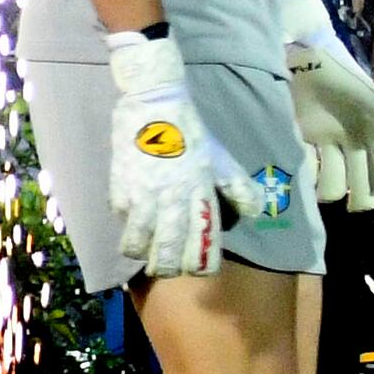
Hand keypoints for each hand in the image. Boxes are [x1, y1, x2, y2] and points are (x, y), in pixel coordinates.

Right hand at [106, 34, 219, 279]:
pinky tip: (130, 223)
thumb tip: (254, 213)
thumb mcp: (222, 157)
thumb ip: (238, 187)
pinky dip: (126, 224)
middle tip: (166, 270)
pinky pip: (122, 215)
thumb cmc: (191, 131)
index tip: (199, 270)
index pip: (203, 240)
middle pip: (168, 247)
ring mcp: (143, 193)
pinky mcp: (120, 185)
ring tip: (142, 255)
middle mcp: (172, 198)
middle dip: (168, 266)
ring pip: (138, 238)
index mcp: (200, 192)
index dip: (201, 263)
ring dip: (141, 252)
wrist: (154, 103)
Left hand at [277, 0, 373, 207]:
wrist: (290, 55)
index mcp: (371, 127)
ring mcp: (326, 140)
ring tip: (324, 194)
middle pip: (363, 178)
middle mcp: (352, 138)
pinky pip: (309, 165)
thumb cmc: (328, 68)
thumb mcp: (353, 84)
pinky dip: (309, 175)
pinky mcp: (302, 138)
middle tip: (354, 206)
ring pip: (336, 177)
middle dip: (363, 197)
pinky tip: (306, 178)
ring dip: (333, 189)